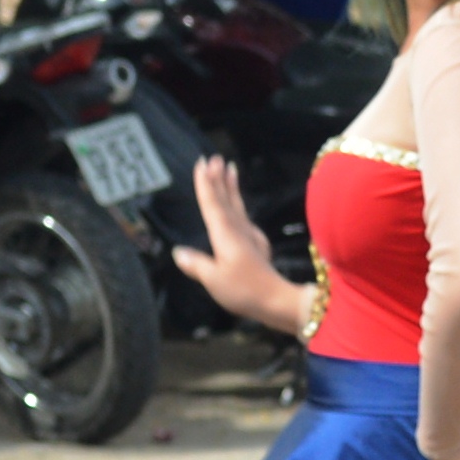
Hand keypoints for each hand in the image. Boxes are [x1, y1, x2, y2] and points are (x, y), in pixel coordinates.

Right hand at [174, 152, 307, 328]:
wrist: (279, 301)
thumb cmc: (246, 291)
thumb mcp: (214, 280)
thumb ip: (196, 265)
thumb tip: (179, 253)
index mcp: (226, 235)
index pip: (213, 204)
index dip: (206, 184)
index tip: (202, 164)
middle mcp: (239, 232)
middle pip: (227, 200)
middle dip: (219, 178)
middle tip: (215, 158)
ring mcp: (250, 238)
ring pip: (237, 206)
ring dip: (231, 188)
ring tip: (229, 170)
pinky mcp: (256, 246)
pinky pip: (243, 218)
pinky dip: (238, 206)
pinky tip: (238, 209)